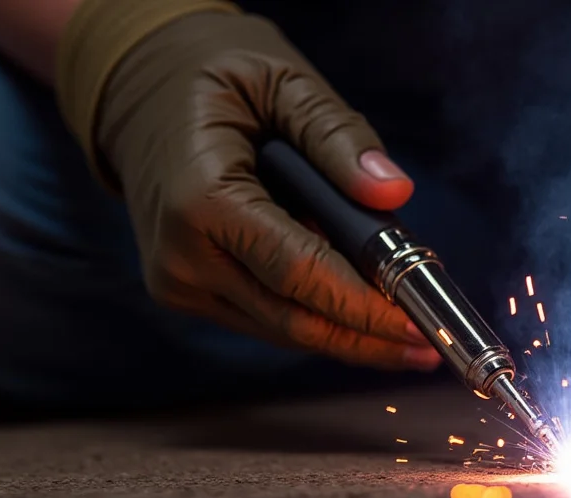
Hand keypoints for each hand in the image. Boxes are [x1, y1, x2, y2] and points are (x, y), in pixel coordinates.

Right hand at [60, 2, 439, 369]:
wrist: (140, 94)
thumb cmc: (214, 79)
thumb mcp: (281, 81)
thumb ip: (337, 136)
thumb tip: (393, 193)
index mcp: (199, 199)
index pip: (298, 272)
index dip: (363, 306)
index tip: (419, 323)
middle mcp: (182, 256)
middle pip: (293, 319)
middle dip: (367, 338)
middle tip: (431, 346)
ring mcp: (181, 282)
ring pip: (283, 329)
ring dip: (349, 337)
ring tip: (410, 338)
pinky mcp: (189, 291)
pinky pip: (267, 317)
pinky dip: (319, 318)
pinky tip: (364, 317)